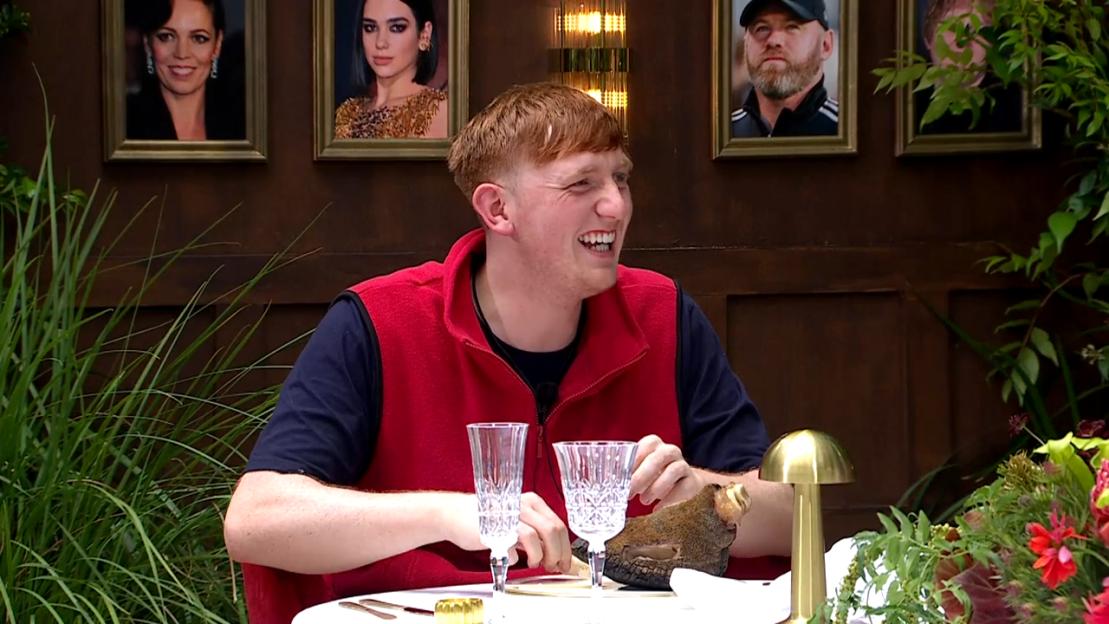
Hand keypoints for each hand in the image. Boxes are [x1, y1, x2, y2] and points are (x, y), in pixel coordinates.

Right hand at [442, 492, 570, 572]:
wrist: (454, 515)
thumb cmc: (484, 520)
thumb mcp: (514, 521)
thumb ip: (533, 534)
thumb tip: (554, 555)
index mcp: (531, 502)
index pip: (558, 524)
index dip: (566, 547)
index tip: (566, 562)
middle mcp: (524, 505)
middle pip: (555, 529)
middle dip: (560, 553)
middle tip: (556, 567)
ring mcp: (513, 515)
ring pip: (543, 535)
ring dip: (545, 556)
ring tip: (537, 563)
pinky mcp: (500, 526)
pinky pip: (524, 542)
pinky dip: (526, 556)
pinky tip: (519, 560)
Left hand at [628, 435, 704, 507]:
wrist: (682, 484)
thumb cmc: (653, 476)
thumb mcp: (639, 472)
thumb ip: (627, 474)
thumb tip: (608, 485)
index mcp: (654, 445)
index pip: (646, 445)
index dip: (635, 459)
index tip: (624, 476)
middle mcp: (670, 451)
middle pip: (658, 458)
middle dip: (642, 476)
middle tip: (631, 492)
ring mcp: (683, 465)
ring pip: (674, 470)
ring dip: (657, 487)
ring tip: (644, 501)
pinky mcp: (692, 481)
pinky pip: (683, 487)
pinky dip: (669, 499)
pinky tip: (658, 507)